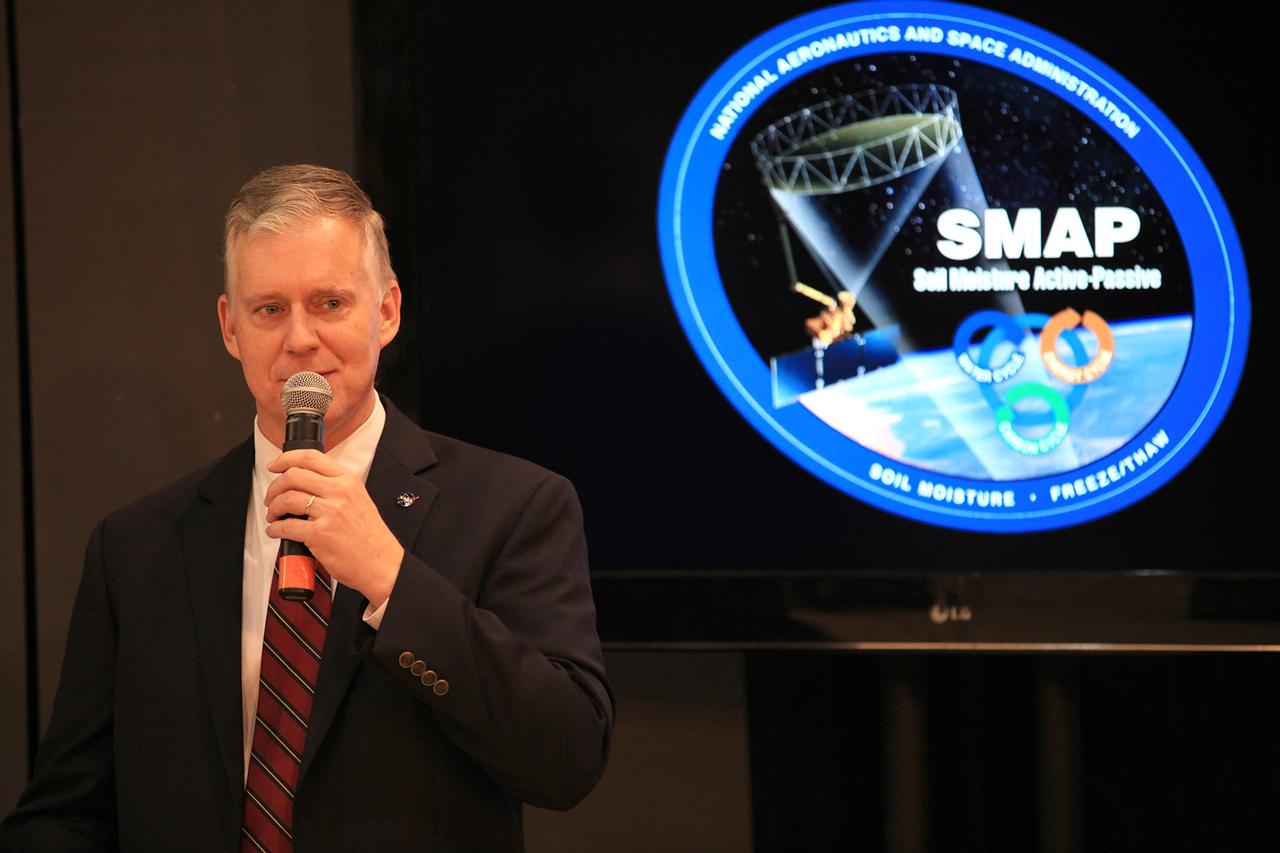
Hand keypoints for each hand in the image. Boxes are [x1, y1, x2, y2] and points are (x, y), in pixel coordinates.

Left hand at [264, 449, 403, 606]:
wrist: (381, 563)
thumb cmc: (370, 537)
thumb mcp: (359, 499)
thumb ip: (336, 487)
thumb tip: (306, 484)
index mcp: (348, 480)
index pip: (310, 457)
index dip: (285, 459)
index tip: (275, 466)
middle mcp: (339, 492)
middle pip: (293, 475)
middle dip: (274, 487)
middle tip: (271, 497)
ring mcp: (329, 512)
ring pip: (286, 499)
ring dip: (273, 508)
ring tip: (274, 516)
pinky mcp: (320, 534)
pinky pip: (286, 526)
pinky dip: (274, 529)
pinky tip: (276, 531)